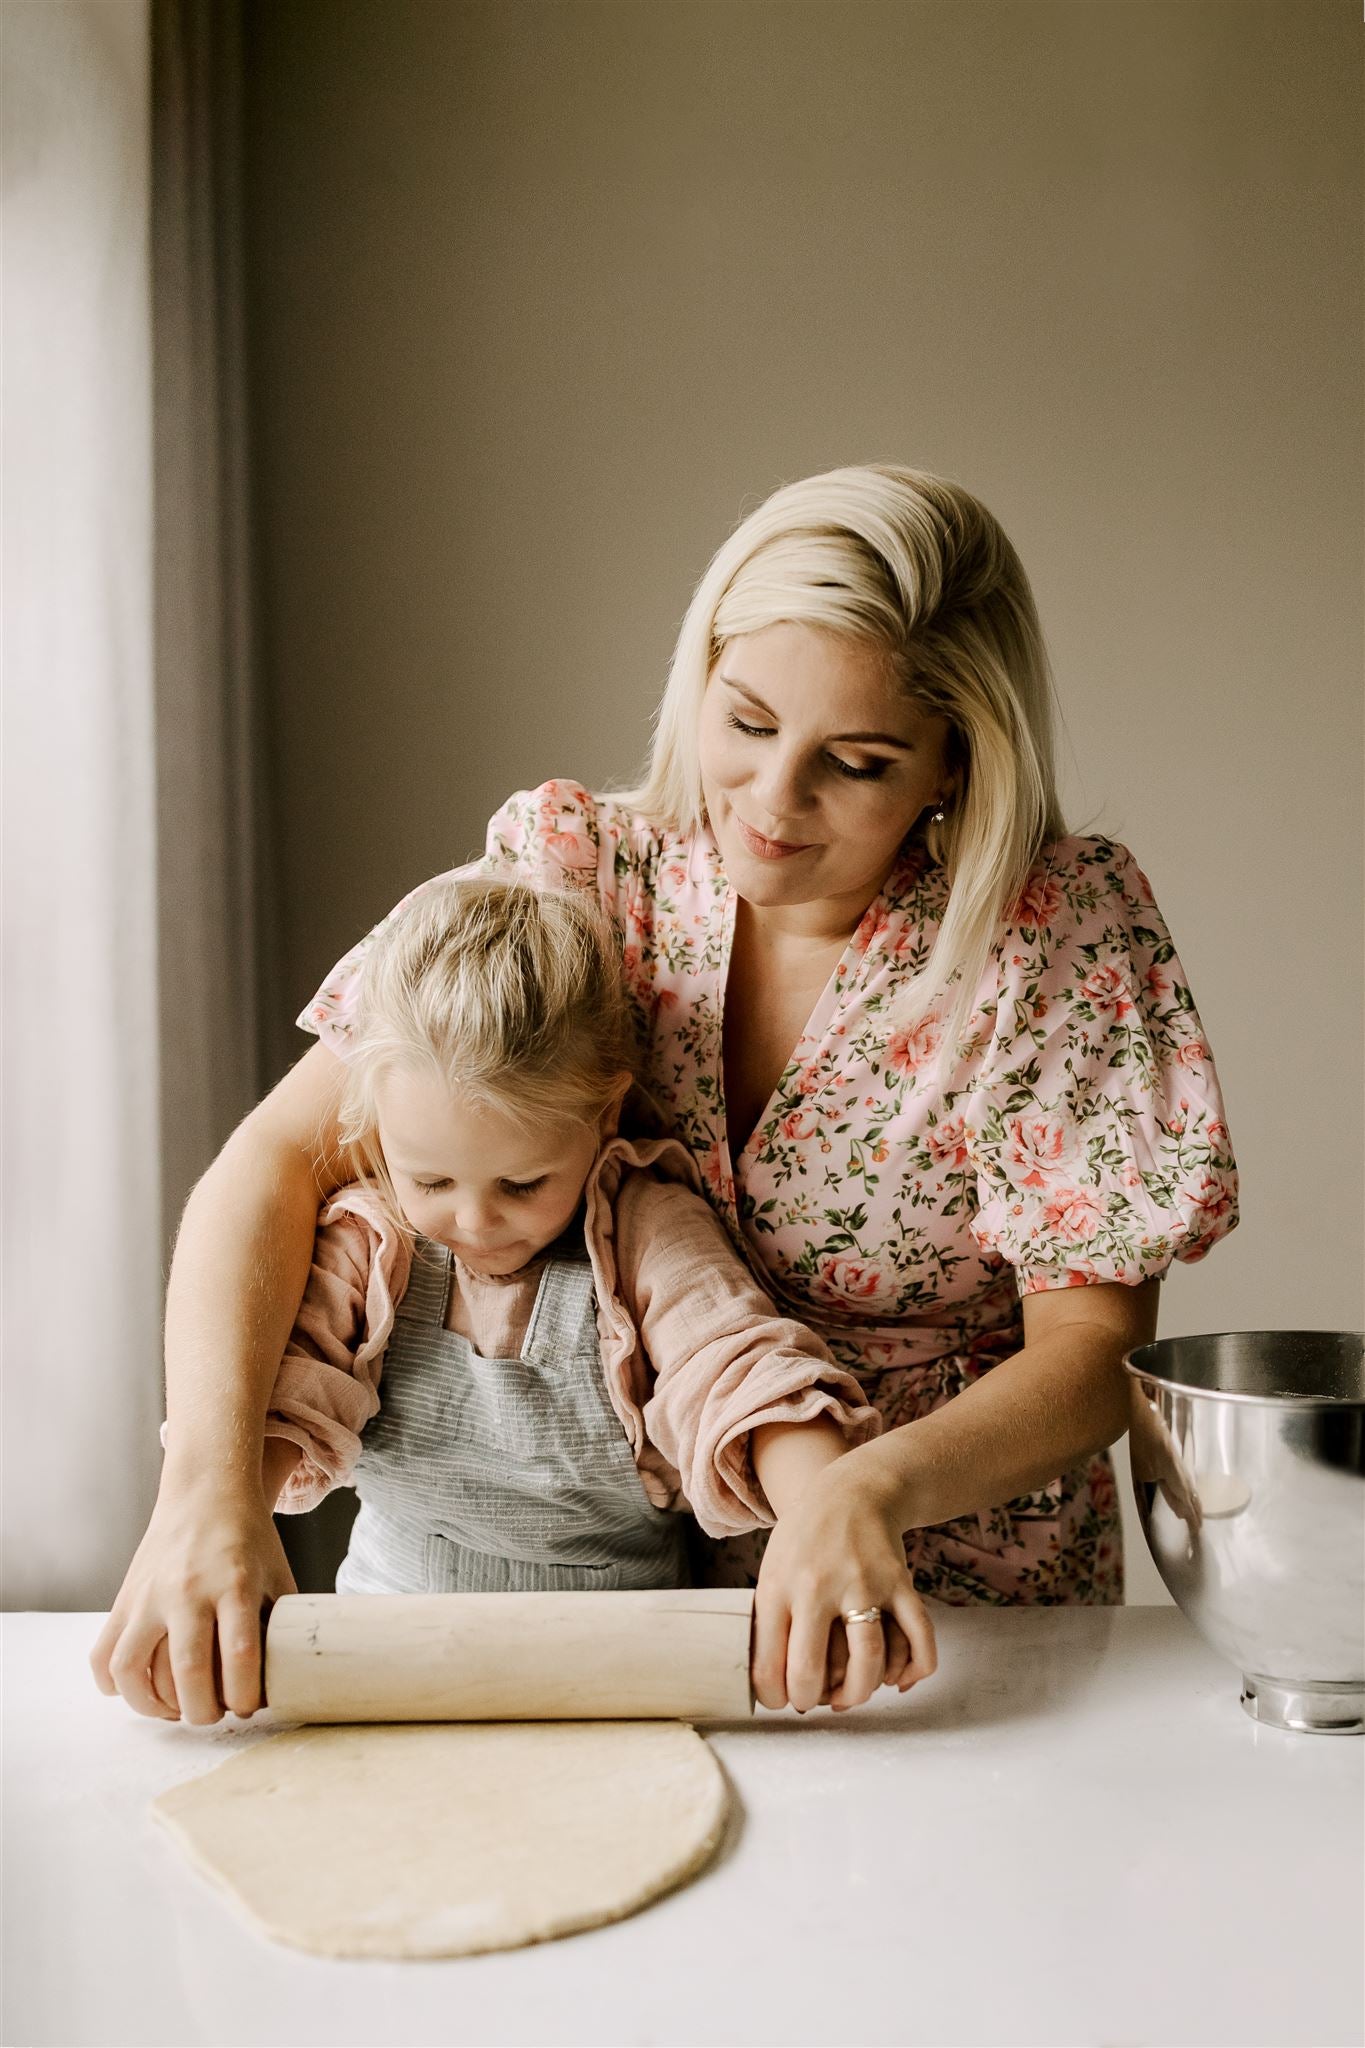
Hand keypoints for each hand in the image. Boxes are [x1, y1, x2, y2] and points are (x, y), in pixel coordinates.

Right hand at [89, 1473, 295, 1724]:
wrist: (207, 1491)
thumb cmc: (249, 1538)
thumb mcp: (278, 1574)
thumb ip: (285, 1623)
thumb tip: (296, 1678)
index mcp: (234, 1584)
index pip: (239, 1656)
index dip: (245, 1696)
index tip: (249, 1706)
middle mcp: (187, 1590)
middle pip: (188, 1671)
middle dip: (203, 1711)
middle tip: (214, 1715)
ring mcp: (149, 1595)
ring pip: (132, 1669)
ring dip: (153, 1706)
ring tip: (176, 1711)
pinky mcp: (125, 1598)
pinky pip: (104, 1654)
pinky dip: (115, 1685)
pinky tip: (140, 1691)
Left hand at [751, 1458, 935, 1712]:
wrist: (854, 1490)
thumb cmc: (806, 1537)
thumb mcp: (772, 1571)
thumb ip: (771, 1621)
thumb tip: (774, 1682)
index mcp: (778, 1587)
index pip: (768, 1663)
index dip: (775, 1697)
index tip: (782, 1701)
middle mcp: (817, 1587)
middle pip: (812, 1670)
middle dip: (811, 1701)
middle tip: (815, 1701)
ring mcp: (862, 1584)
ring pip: (868, 1660)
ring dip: (860, 1692)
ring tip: (852, 1695)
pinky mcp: (899, 1582)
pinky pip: (918, 1636)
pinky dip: (915, 1669)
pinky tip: (899, 1680)